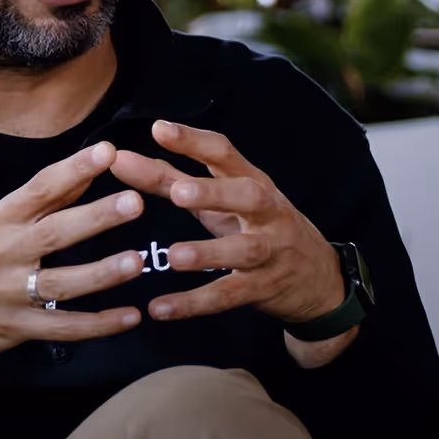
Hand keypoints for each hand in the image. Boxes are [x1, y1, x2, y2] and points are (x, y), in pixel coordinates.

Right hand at [0, 142, 145, 421]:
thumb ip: (41, 201)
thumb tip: (86, 171)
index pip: (39, 189)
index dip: (74, 169)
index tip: (107, 151)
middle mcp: (4, 254)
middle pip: (55, 233)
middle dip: (96, 217)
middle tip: (135, 201)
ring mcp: (9, 294)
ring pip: (62, 284)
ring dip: (101, 274)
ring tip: (137, 262)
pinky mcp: (17, 328)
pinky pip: (63, 328)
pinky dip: (98, 325)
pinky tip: (130, 317)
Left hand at [111, 121, 346, 325]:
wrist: (318, 279)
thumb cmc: (258, 228)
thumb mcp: (223, 201)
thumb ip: (171, 179)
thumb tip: (120, 160)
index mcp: (253, 181)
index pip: (225, 153)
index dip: (194, 141)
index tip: (159, 129)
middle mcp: (267, 212)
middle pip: (247, 196)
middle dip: (214, 193)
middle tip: (178, 192)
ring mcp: (270, 251)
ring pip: (243, 250)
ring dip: (209, 253)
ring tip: (174, 257)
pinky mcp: (264, 288)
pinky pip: (228, 296)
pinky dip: (194, 303)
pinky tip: (161, 308)